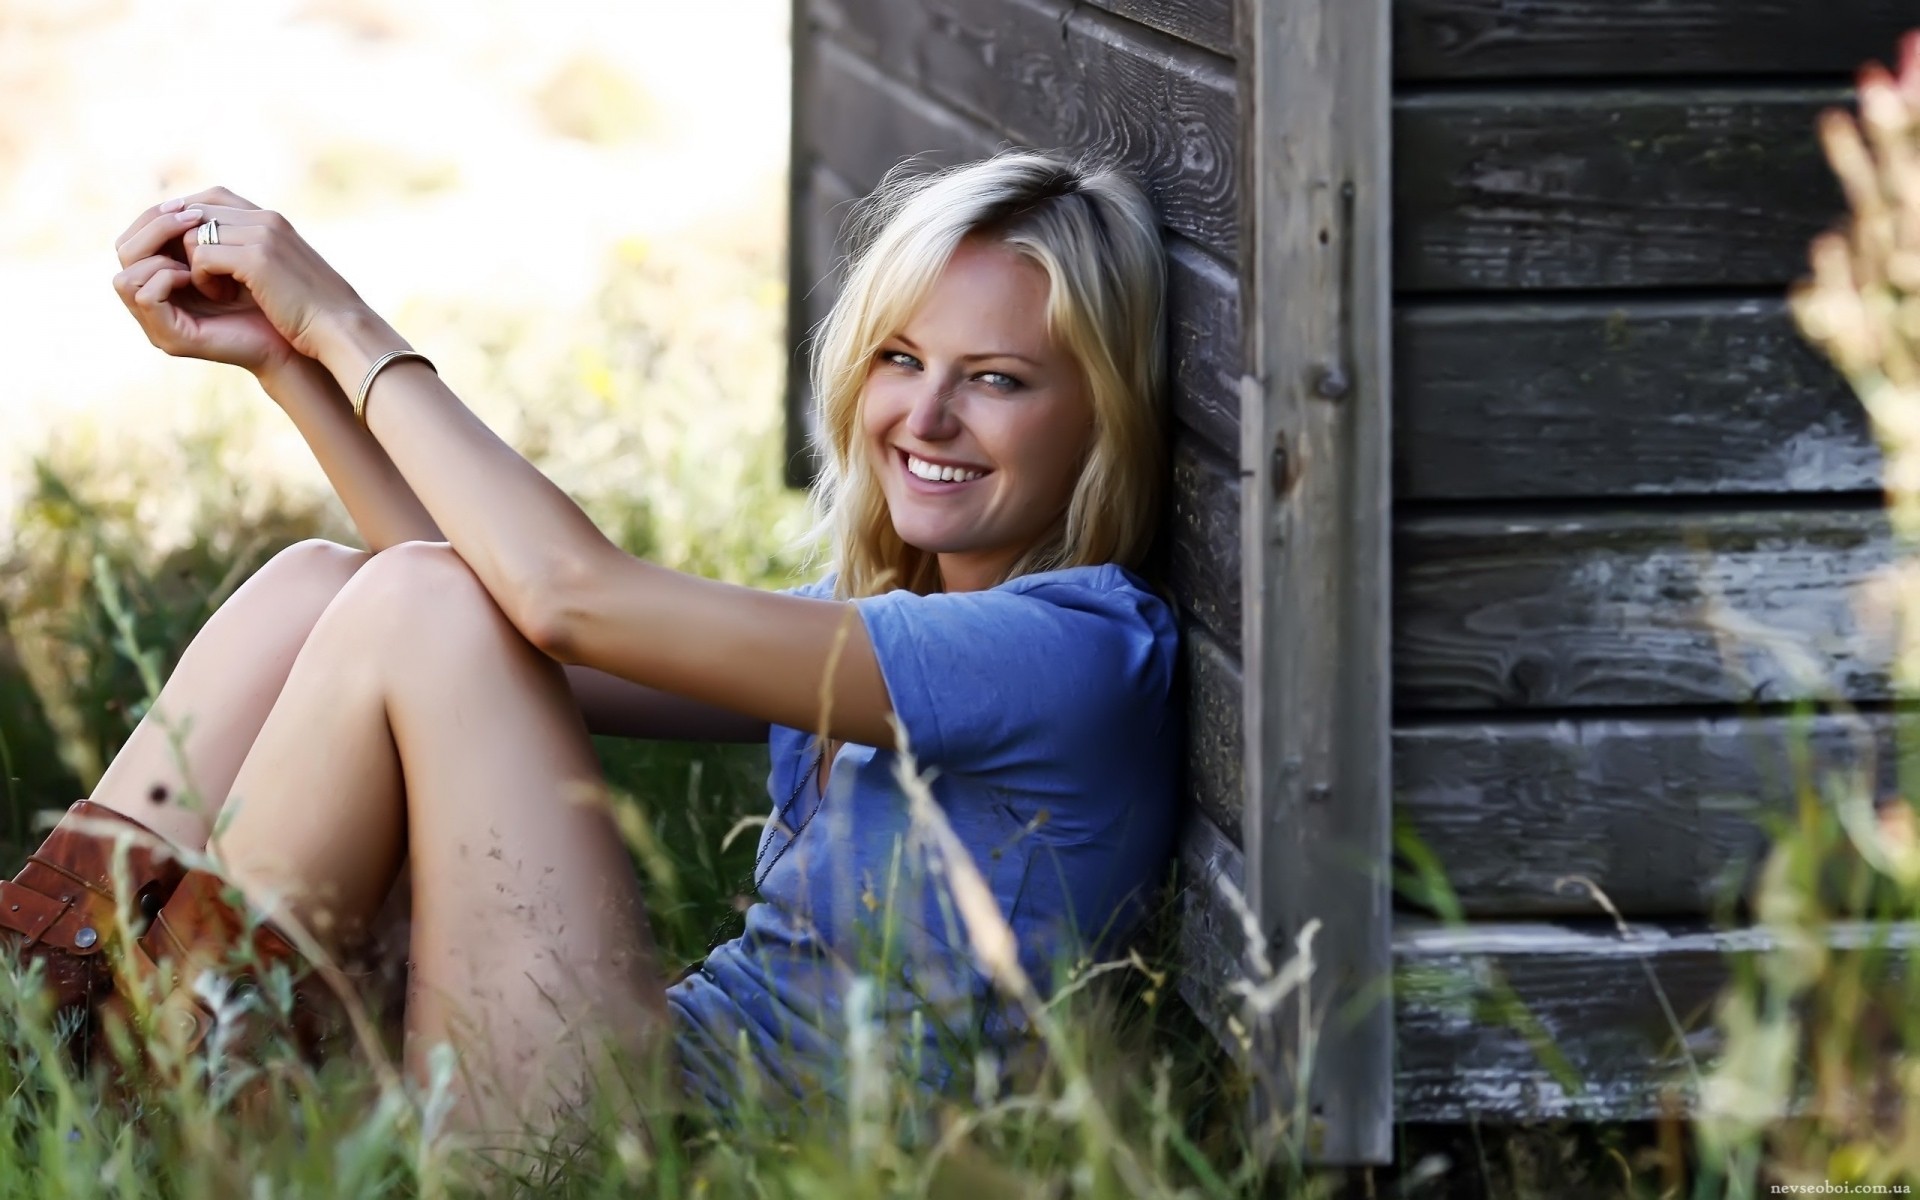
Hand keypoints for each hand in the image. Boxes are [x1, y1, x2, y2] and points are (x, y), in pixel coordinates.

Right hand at [111, 186, 297, 375]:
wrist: (295, 333)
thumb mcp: (231, 252)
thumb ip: (203, 230)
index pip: (132, 238)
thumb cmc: (269, 292)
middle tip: (192, 221)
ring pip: (124, 277)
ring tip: (198, 257)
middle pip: (122, 253)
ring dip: (159, 257)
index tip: (189, 207)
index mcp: (162, 278)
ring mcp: (159, 323)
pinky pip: (145, 297)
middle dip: (154, 229)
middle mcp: (154, 302)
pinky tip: (195, 277)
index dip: (154, 218)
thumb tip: (180, 201)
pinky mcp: (171, 338)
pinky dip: (167, 278)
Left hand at [168, 196, 372, 362]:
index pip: (215, 196)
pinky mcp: (256, 258)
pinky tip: (222, 297)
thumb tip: (220, 249)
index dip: (189, 218)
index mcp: (273, 220)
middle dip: (182, 243)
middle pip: (196, 211)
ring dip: (194, 265)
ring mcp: (262, 235)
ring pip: (193, 234)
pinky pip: (202, 257)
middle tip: (193, 274)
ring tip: (217, 290)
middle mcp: (266, 219)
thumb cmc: (312, 311)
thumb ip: (256, 251)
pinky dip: (203, 279)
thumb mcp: (282, 272)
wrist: (340, 328)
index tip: (184, 249)